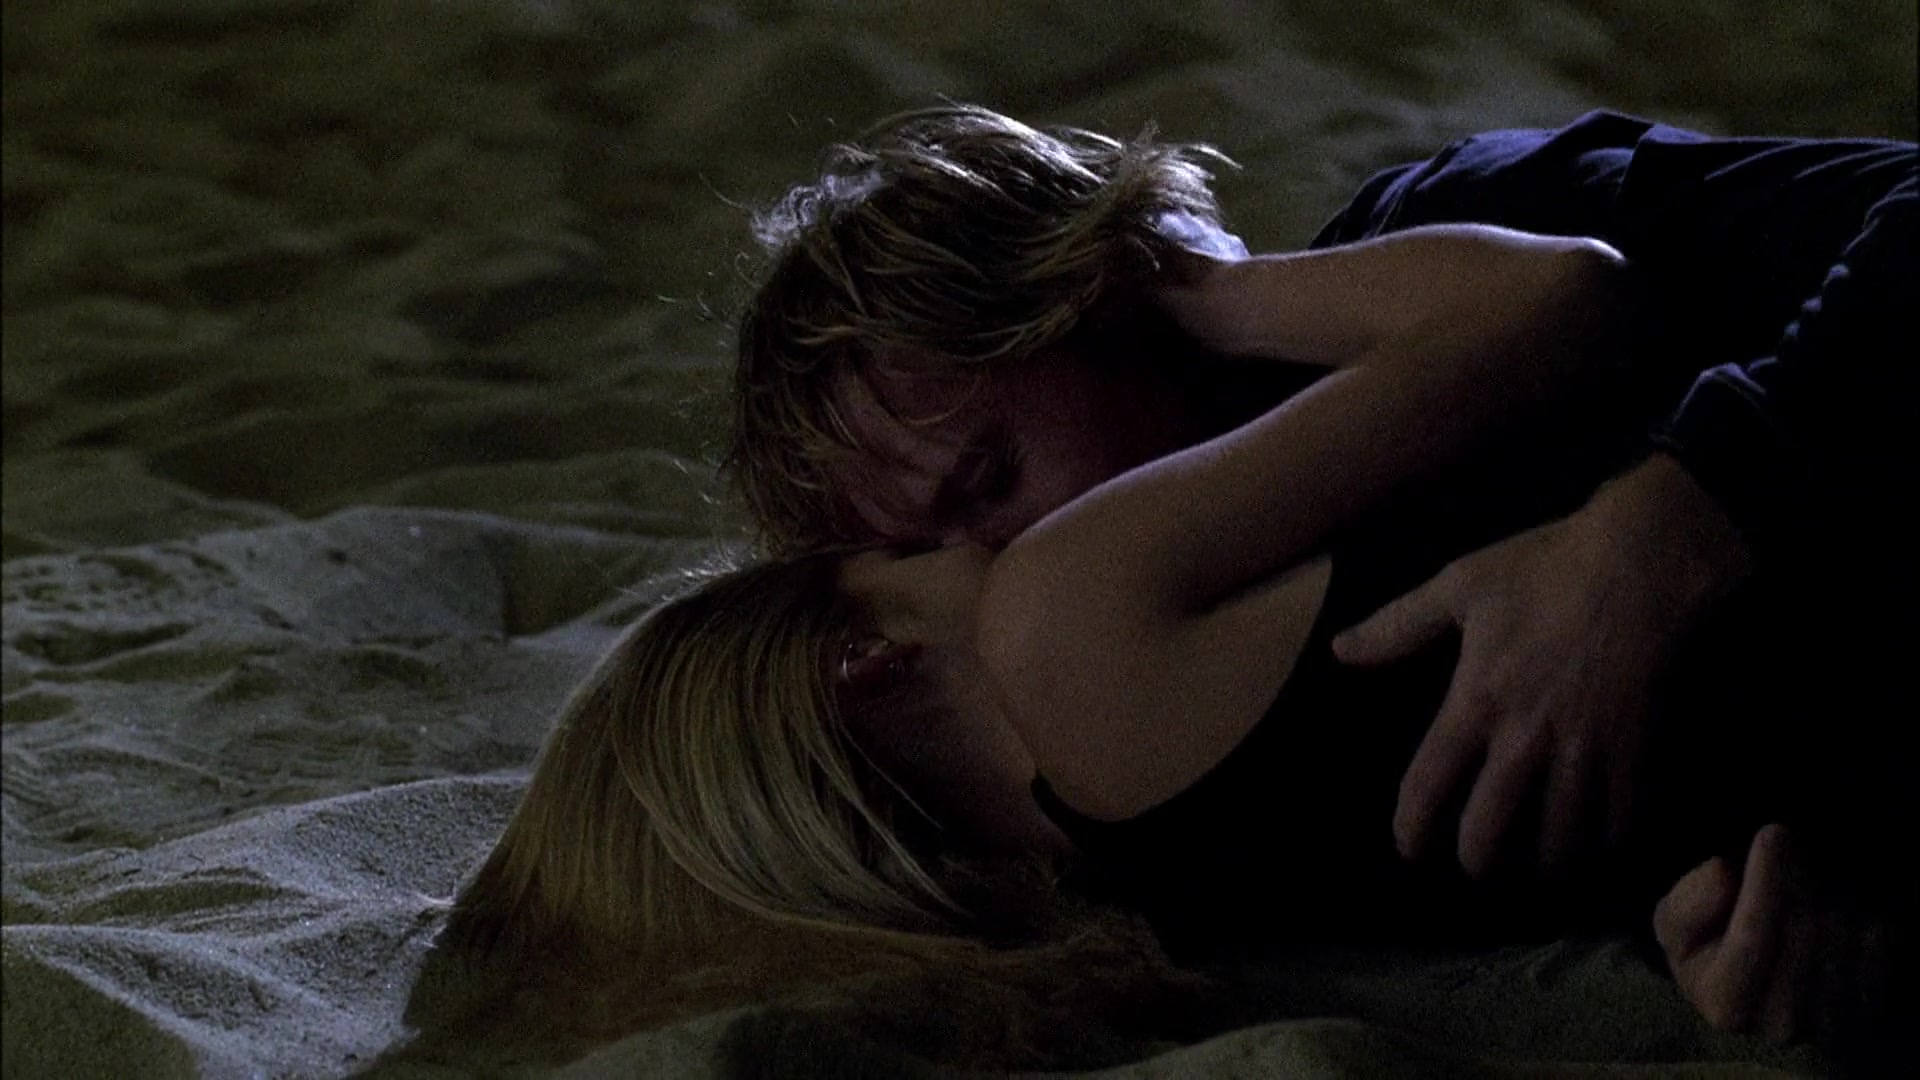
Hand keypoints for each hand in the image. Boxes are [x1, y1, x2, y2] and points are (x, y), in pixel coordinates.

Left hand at [1334, 455, 1754, 877]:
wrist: (1642, 565)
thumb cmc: (1544, 571)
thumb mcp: (1458, 586)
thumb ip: (1396, 627)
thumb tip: (1340, 650)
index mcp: (1476, 703)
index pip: (1430, 786)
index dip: (1412, 828)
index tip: (1410, 849)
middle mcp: (1525, 740)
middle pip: (1490, 831)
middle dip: (1478, 861)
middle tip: (1477, 865)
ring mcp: (1584, 752)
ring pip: (1560, 841)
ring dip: (1544, 864)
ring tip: (1536, 868)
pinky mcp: (1634, 752)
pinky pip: (1619, 822)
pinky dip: (1605, 845)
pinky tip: (1596, 845)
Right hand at [1655, 825, 1892, 1047]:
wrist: (1753, 981)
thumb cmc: (1708, 944)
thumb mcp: (1674, 924)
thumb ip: (1686, 904)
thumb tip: (1722, 872)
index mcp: (1725, 1006)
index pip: (1752, 941)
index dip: (1763, 883)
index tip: (1770, 834)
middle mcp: (1781, 1025)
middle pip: (1802, 933)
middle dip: (1796, 876)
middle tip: (1786, 840)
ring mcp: (1830, 1021)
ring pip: (1841, 933)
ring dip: (1826, 890)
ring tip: (1802, 874)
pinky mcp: (1869, 1006)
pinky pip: (1876, 942)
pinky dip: (1858, 909)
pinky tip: (1830, 901)